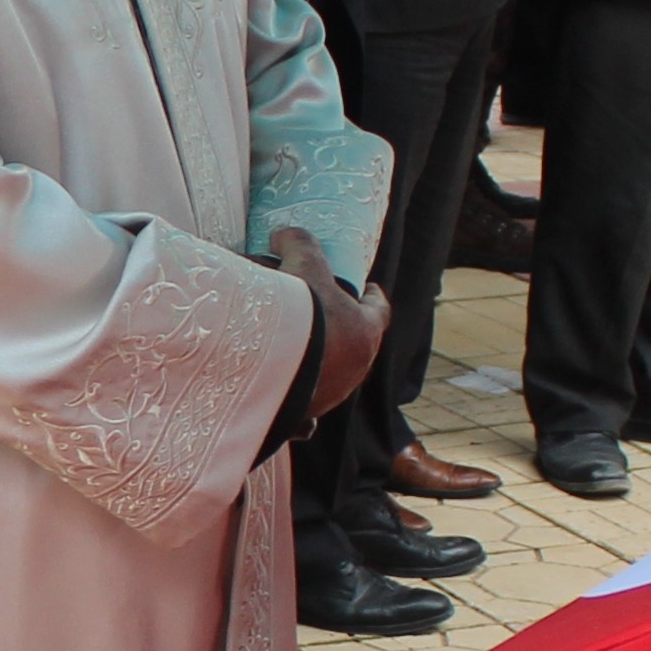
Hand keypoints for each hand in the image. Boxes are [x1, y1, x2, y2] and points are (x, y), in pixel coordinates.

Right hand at [268, 224, 386, 418]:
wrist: (270, 369)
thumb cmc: (299, 316)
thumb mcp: (302, 266)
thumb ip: (299, 243)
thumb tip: (285, 233)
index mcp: (365, 332)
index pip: (380, 310)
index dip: (375, 297)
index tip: (369, 288)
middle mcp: (355, 369)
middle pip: (357, 345)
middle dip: (343, 331)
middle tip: (324, 317)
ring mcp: (330, 396)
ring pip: (332, 378)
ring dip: (320, 365)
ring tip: (296, 353)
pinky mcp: (302, 417)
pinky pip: (305, 415)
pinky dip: (300, 409)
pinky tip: (286, 402)